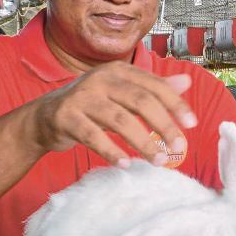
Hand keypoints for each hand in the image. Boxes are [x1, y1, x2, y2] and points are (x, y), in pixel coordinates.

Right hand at [27, 61, 196, 166]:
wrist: (43, 118)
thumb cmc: (91, 106)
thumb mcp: (122, 94)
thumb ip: (153, 89)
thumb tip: (186, 82)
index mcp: (119, 71)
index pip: (154, 86)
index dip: (175, 104)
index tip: (192, 124)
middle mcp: (101, 79)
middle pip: (140, 101)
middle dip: (163, 125)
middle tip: (179, 147)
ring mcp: (81, 97)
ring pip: (119, 120)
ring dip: (142, 143)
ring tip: (159, 161)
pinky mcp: (65, 117)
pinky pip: (92, 136)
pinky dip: (111, 151)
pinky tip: (126, 164)